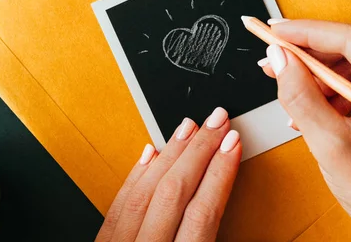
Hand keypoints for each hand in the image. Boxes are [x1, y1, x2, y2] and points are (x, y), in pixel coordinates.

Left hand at [95, 107, 240, 241]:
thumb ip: (211, 238)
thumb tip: (226, 192)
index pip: (202, 211)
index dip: (220, 172)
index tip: (232, 142)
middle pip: (174, 192)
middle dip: (199, 151)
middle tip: (217, 121)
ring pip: (144, 192)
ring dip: (170, 154)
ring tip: (189, 127)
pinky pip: (118, 205)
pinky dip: (136, 175)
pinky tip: (151, 154)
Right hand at [259, 19, 350, 241]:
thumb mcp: (332, 147)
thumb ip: (300, 96)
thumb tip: (279, 58)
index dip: (307, 32)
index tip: (274, 31)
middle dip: (310, 53)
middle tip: (275, 60)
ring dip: (320, 73)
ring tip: (294, 94)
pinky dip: (335, 86)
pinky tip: (315, 105)